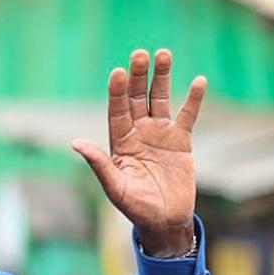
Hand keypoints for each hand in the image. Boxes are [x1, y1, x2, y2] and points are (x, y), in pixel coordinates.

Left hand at [72, 49, 205, 256]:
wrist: (164, 220)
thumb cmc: (135, 207)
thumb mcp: (115, 187)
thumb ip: (98, 163)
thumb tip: (75, 143)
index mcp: (119, 141)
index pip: (116, 110)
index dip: (116, 91)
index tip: (117, 72)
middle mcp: (137, 132)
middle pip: (136, 98)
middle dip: (138, 76)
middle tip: (139, 53)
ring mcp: (159, 134)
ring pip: (159, 99)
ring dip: (162, 77)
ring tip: (163, 53)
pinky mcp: (181, 141)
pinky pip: (187, 115)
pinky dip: (193, 99)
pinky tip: (198, 81)